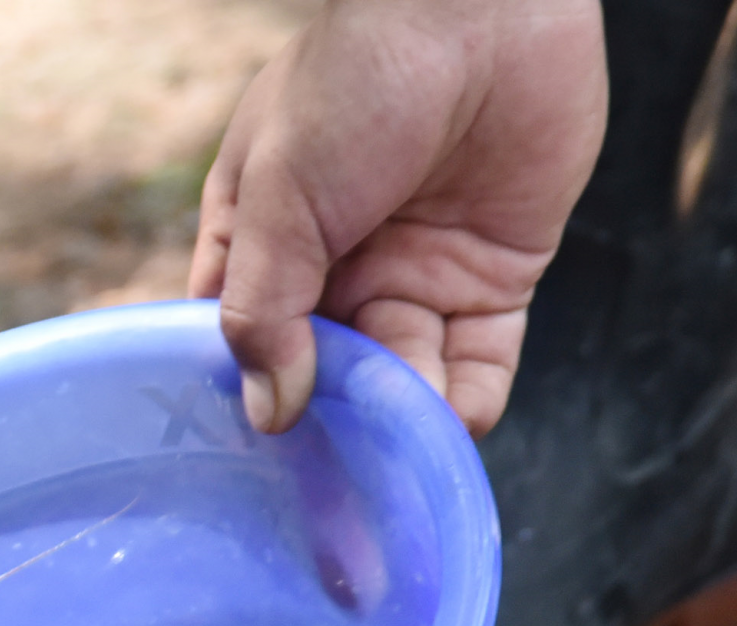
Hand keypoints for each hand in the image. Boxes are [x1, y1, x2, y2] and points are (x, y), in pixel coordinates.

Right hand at [188, 0, 607, 435]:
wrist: (483, 10)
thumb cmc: (355, 82)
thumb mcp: (277, 198)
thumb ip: (263, 309)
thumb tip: (268, 412)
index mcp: (264, 238)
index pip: (244, 337)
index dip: (248, 389)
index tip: (254, 445)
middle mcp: (336, 265)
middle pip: (324, 371)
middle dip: (329, 416)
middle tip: (331, 469)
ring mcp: (415, 272)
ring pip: (400, 375)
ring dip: (398, 413)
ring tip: (395, 440)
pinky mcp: (492, 276)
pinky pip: (476, 361)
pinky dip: (464, 402)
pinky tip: (448, 426)